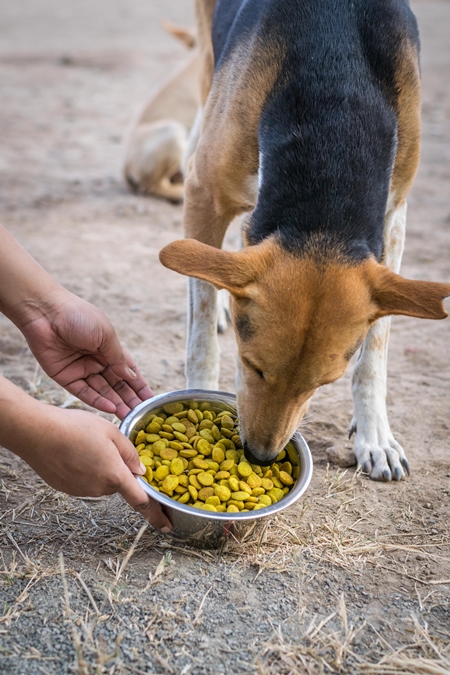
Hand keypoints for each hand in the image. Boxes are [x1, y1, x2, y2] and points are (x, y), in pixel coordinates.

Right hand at [18, 406, 171, 530]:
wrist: (38, 433)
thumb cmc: (76, 428)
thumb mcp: (112, 432)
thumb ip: (130, 453)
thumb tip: (141, 471)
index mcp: (116, 475)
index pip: (141, 501)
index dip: (156, 514)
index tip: (167, 525)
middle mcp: (100, 488)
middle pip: (118, 483)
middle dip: (117, 469)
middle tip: (103, 445)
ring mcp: (82, 491)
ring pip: (100, 481)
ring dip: (99, 468)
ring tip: (84, 445)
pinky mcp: (67, 489)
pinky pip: (84, 481)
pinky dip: (83, 470)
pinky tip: (72, 453)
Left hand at [19, 289, 152, 418]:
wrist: (45, 312)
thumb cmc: (79, 316)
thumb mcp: (106, 336)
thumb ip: (118, 358)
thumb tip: (131, 376)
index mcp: (108, 348)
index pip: (127, 370)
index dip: (138, 385)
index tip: (149, 400)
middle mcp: (95, 360)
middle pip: (115, 384)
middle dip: (128, 398)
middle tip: (140, 414)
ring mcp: (80, 369)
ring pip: (102, 391)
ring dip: (115, 403)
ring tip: (128, 415)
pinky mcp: (65, 377)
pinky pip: (84, 392)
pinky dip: (97, 401)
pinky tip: (111, 408)